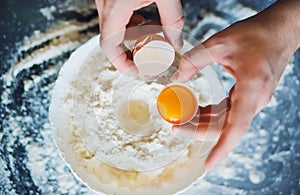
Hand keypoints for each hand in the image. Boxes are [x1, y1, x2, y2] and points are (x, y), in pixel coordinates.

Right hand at [95, 0, 183, 72]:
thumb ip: (172, 19)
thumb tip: (176, 42)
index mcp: (114, 8)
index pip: (110, 47)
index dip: (124, 64)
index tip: (140, 71)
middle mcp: (104, 5)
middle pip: (111, 41)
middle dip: (132, 53)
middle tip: (149, 61)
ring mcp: (105, 0)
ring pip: (114, 28)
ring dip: (134, 36)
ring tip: (154, 35)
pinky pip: (116, 16)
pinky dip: (130, 23)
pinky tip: (143, 19)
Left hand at [172, 0, 299, 170]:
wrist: (279, 32)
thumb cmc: (255, 34)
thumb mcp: (220, 42)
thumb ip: (196, 60)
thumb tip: (176, 78)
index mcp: (252, 87)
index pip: (237, 127)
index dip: (222, 147)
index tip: (208, 165)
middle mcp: (255, 99)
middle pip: (225, 127)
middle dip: (198, 130)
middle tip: (174, 126)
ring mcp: (254, 101)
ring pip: (226, 122)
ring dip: (202, 123)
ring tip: (179, 118)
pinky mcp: (249, 98)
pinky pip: (228, 114)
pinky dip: (210, 114)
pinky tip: (195, 111)